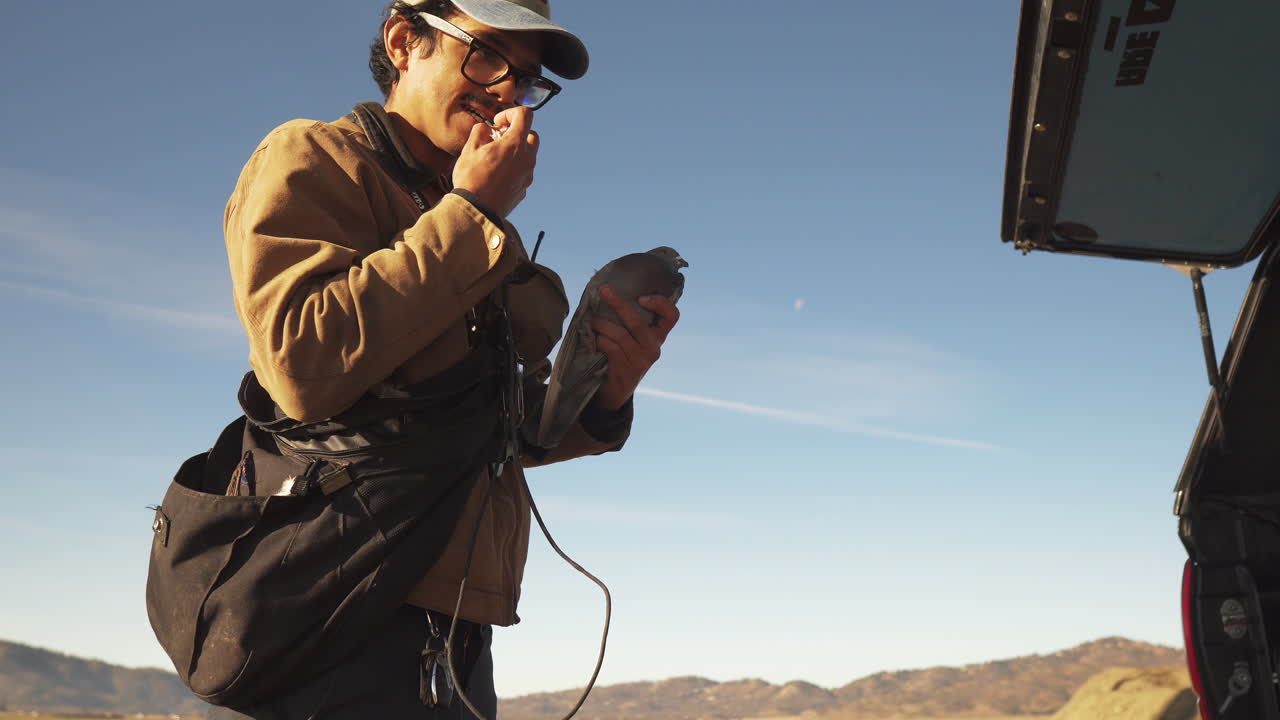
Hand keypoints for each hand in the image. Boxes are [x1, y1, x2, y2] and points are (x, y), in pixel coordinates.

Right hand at [452, 106, 538, 217]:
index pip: (525, 115)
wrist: (477, 211)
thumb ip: (480, 132)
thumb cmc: (471, 179)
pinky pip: (523, 171)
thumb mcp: (469, 149)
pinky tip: (497, 174)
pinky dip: (514, 167)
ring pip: (529, 155)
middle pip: (532, 135)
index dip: (510, 113)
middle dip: (516, 132)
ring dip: (516, 150)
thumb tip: (487, 130)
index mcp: (515, 145)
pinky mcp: (524, 189)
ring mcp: (528, 175)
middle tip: (498, 139)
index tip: (497, 123)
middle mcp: (527, 159)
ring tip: (495, 157)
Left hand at [590, 285, 680, 410]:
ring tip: (592, 322)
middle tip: (603, 290)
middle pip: (638, 322)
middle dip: (618, 304)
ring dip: (601, 324)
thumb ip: (630, 322)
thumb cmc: (622, 356)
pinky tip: (593, 340)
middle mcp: (654, 348)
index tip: (641, 297)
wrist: (615, 391)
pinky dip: (598, 340)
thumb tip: (610, 293)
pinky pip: (610, 347)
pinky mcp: (626, 369)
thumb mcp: (633, 340)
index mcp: (658, 336)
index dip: (660, 303)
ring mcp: (641, 360)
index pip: (672, 316)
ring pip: (619, 334)